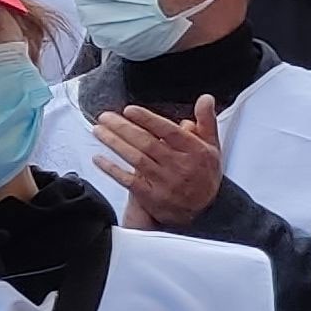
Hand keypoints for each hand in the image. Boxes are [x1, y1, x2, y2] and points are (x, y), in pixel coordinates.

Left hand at [93, 95, 224, 227]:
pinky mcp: (151, 196)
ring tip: (99, 130)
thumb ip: (207, 121)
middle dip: (123, 128)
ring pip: (136, 159)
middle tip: (106, 117)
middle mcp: (179, 166)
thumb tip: (205, 99)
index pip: (169, 132)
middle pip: (147, 143)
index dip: (148, 120)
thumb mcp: (212, 146)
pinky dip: (112, 169)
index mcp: (194, 151)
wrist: (204, 210)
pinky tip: (99, 158)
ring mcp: (164, 183)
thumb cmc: (204, 174)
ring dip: (114, 143)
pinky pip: (128, 181)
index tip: (130, 110)